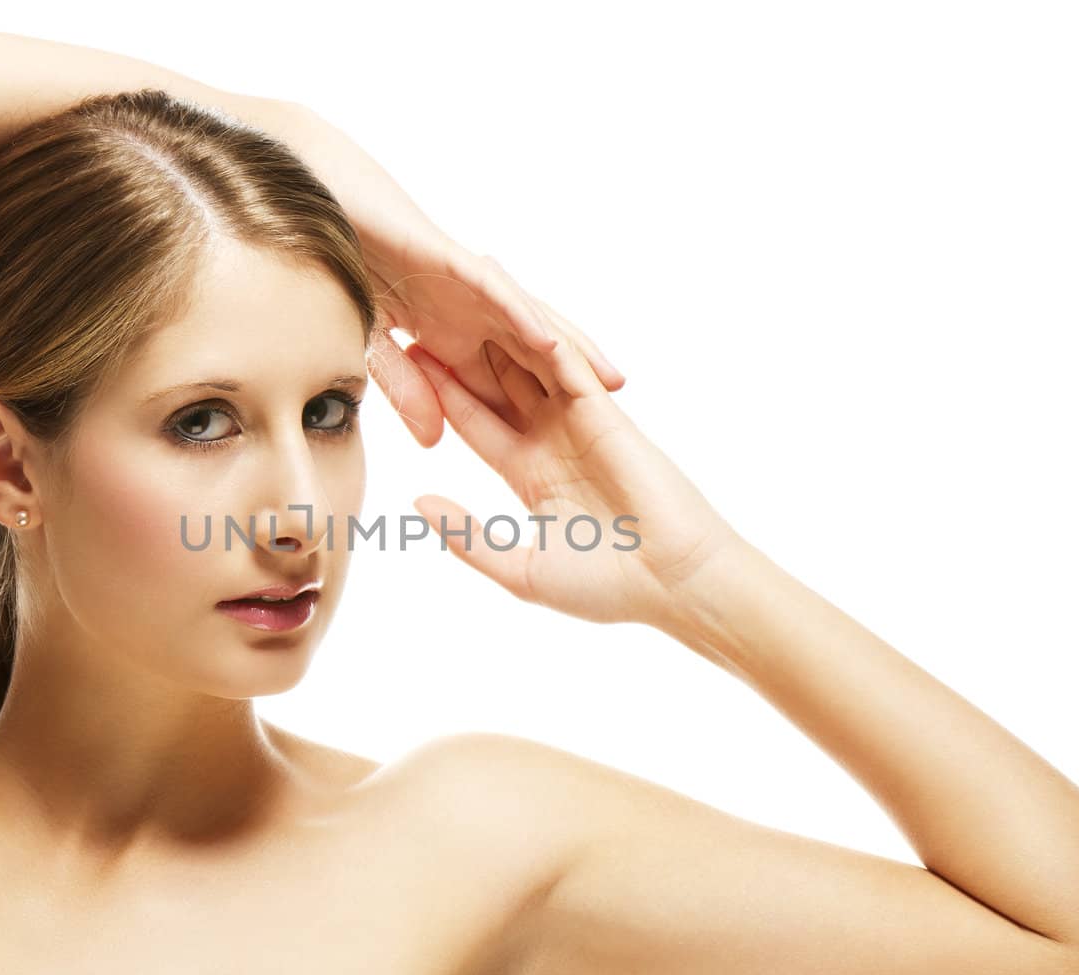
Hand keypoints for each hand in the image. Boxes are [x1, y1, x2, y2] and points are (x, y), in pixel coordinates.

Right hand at [263, 102, 625, 447]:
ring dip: (568, 351)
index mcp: (454, 336)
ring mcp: (467, 285)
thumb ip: (406, 391)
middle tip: (614, 423)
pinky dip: (521, 315)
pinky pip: (495, 292)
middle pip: (533, 354)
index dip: (537, 414)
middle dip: (572, 386)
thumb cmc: (345, 270)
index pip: (505, 381)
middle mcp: (471, 311)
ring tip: (606, 381)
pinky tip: (547, 341)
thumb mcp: (373, 349)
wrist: (317, 209)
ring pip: (527, 321)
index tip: (572, 453)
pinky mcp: (451, 260)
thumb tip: (433, 439)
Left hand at [405, 299, 744, 627]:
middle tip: (426, 308)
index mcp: (530, 473)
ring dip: (502, 326)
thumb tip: (419, 505)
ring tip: (465, 282)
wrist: (672, 583)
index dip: (442, 392)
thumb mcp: (520, 568)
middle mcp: (553, 439)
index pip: (476, 422)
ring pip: (531, 362)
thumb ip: (469, 537)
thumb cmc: (604, 587)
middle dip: (465, 347)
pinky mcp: (605, 412)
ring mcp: (580, 421)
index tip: (406, 364)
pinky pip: (568, 365)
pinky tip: (510, 303)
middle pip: (499, 381)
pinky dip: (541, 335)